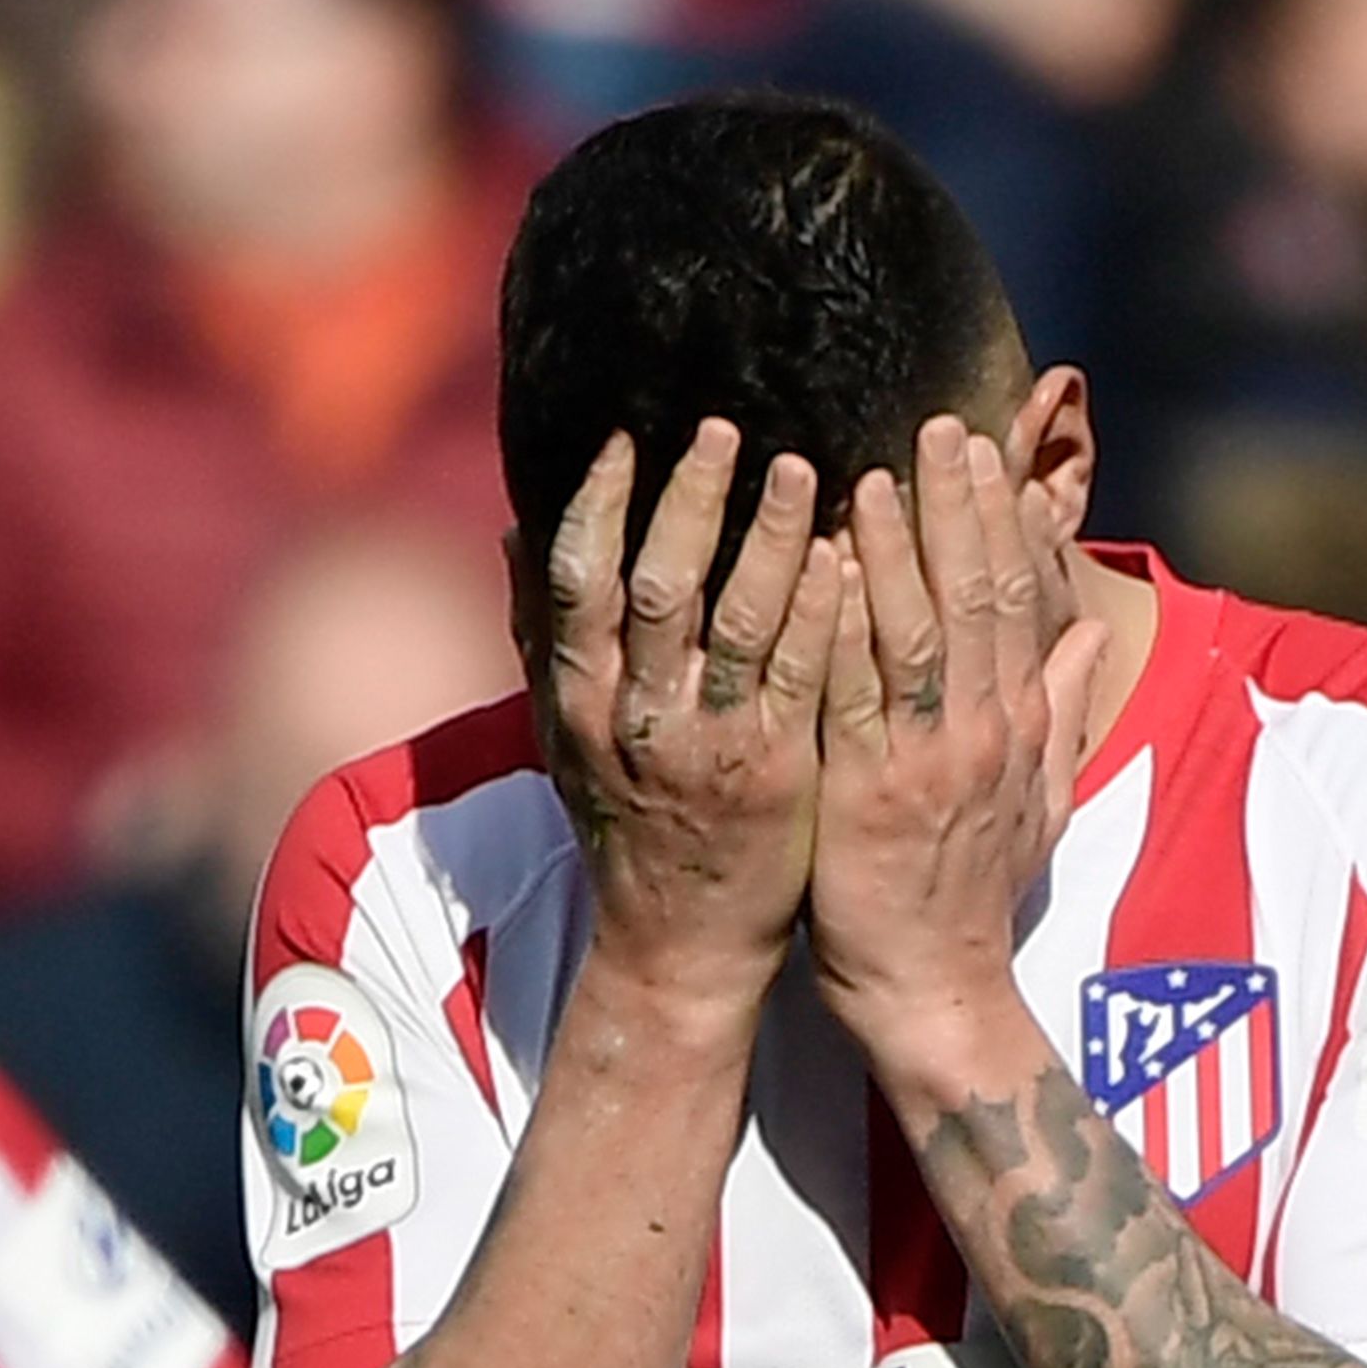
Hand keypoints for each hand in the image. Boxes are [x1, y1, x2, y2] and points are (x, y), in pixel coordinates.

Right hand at [533, 420, 845, 1017]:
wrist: (682, 940)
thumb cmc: (627, 821)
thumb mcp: (564, 734)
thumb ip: (543, 635)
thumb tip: (518, 530)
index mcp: (580, 698)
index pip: (580, 579)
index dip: (602, 502)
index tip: (629, 435)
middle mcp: (638, 718)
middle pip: (659, 586)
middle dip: (692, 499)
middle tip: (727, 426)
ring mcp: (713, 746)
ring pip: (743, 623)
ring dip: (773, 537)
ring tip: (804, 467)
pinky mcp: (781, 772)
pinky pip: (806, 675)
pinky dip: (823, 608)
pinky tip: (848, 552)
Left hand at [806, 419, 1112, 1100]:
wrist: (938, 993)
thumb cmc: (970, 898)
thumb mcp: (1040, 802)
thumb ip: (1063, 712)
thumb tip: (1092, 637)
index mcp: (1015, 725)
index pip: (1015, 599)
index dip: (998, 519)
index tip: (981, 451)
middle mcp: (980, 731)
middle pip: (974, 594)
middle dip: (955, 505)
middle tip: (934, 425)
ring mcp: (925, 760)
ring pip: (916, 630)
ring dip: (894, 547)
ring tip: (871, 473)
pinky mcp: (868, 793)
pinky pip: (854, 692)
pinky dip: (842, 624)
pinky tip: (821, 567)